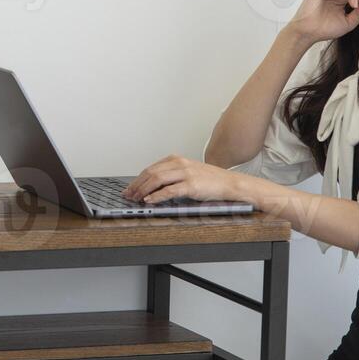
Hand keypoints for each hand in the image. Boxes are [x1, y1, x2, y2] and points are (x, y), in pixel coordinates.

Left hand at [122, 155, 246, 205]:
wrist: (230, 183)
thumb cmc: (211, 180)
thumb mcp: (188, 172)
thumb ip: (172, 176)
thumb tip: (153, 188)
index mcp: (177, 159)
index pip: (151, 168)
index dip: (138, 179)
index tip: (129, 188)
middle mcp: (180, 164)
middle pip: (151, 172)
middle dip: (136, 185)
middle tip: (128, 195)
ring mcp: (185, 174)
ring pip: (157, 179)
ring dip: (143, 190)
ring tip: (135, 199)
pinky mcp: (191, 185)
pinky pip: (169, 191)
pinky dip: (156, 196)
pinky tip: (149, 200)